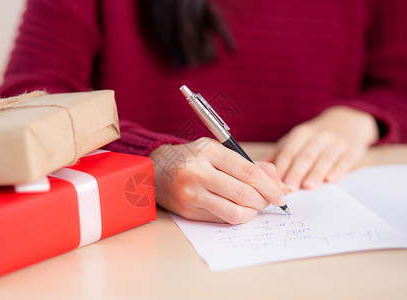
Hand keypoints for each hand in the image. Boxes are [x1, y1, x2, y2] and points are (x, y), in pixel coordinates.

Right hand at [149, 138, 287, 223]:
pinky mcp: (188, 212)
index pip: (249, 172)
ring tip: (254, 206)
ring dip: (252, 212)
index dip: (270, 185)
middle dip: (264, 200)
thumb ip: (248, 164)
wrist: (155, 169)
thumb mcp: (218, 151)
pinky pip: (221, 219)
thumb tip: (278, 183)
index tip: (281, 193)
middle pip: (244, 193)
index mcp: (209, 152)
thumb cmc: (192, 158)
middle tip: (270, 201)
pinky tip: (238, 209)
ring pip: (234, 212)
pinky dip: (236, 217)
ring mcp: (191, 194)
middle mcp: (198, 173)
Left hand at [264, 106, 377, 191]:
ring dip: (315, 173)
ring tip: (308, 187)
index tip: (274, 183)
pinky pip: (344, 160)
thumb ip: (279, 154)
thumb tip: (258, 169)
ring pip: (324, 158)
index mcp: (300, 134)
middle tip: (288, 189)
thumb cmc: (314, 137)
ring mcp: (336, 142)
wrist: (347, 121)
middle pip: (304, 156)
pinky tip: (331, 180)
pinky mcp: (352, 150)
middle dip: (296, 173)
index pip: (288, 152)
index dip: (281, 168)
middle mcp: (318, 136)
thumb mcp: (295, 139)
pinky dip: (338, 170)